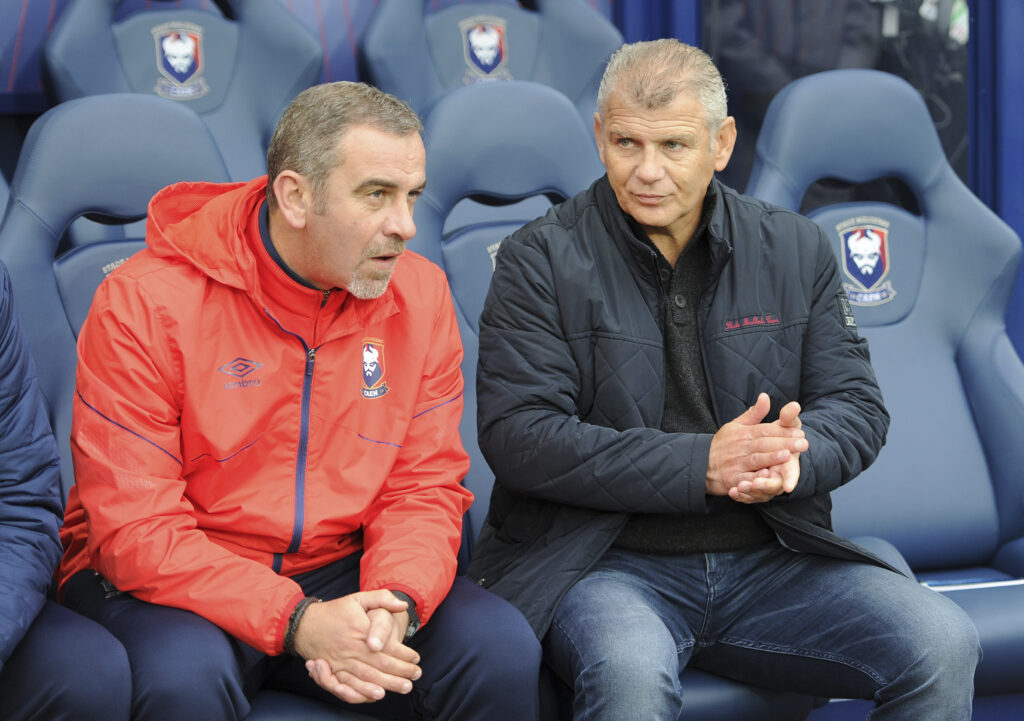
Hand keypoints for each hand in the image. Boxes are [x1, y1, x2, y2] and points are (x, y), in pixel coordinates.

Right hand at [294, 590, 420, 703]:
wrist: (305, 624)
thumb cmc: (335, 611)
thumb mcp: (358, 598)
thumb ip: (382, 598)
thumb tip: (402, 605)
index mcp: (360, 632)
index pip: (387, 648)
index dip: (404, 655)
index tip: (416, 658)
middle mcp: (351, 649)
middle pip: (380, 666)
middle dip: (400, 673)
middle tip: (416, 676)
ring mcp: (340, 663)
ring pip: (367, 679)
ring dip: (386, 685)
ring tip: (403, 687)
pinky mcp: (332, 672)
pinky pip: (348, 687)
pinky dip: (362, 693)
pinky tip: (375, 695)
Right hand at [707, 393, 807, 502]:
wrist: (700, 463)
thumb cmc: (722, 444)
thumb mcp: (735, 425)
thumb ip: (754, 414)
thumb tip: (765, 396)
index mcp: (743, 433)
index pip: (765, 430)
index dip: (783, 432)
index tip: (800, 433)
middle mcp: (740, 447)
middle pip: (764, 444)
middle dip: (784, 443)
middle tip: (803, 444)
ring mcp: (736, 463)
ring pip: (756, 459)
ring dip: (772, 458)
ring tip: (788, 456)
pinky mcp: (732, 479)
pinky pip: (745, 479)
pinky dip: (756, 478)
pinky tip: (768, 477)